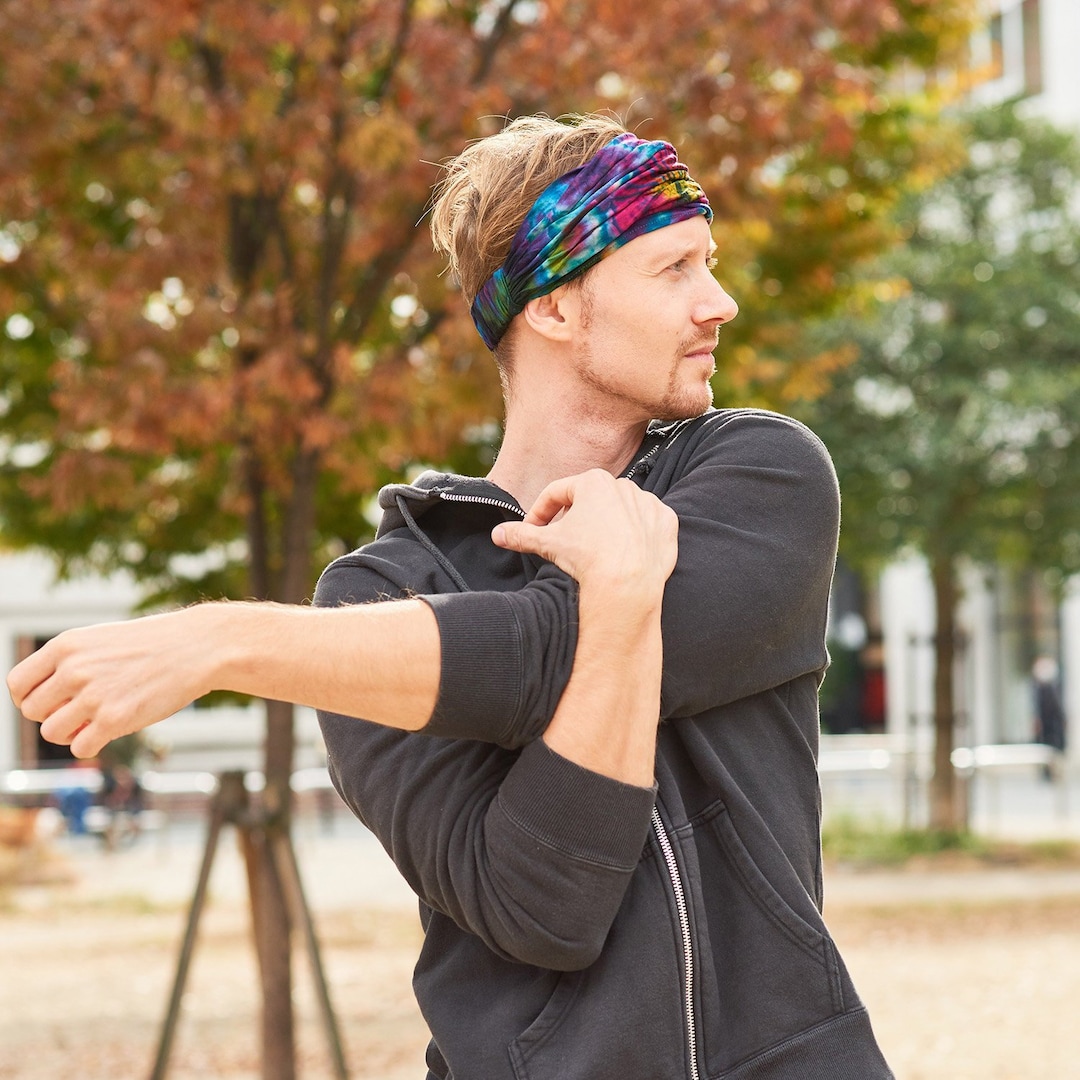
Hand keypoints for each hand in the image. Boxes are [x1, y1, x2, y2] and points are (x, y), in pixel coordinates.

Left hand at [6, 607, 213, 758]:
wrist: (197, 647)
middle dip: (52, 716)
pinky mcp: (114, 720)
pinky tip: (110, 731)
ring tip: (95, 722)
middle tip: (79, 712)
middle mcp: (74, 669)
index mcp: (66, 646)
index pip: (17, 683)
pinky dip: (91, 745)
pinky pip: (80, 748)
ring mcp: (93, 696)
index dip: (28, 699)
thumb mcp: (101, 640)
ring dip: (70, 734)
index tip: (49, 702)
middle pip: (32, 711)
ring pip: (52, 733)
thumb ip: (69, 663)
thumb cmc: (152, 644)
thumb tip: (41, 700)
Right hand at [492, 469, 677, 595]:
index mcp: (592, 481)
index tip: (533, 529)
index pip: (557, 493)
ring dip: (605, 525)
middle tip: (563, 541)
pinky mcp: (666, 523)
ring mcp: (648, 503)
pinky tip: (623, 553)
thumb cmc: (587, 558)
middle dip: (573, 518)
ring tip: (594, 550)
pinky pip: (647, 525)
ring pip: (619, 511)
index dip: (540, 512)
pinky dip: (636, 535)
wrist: (627, 584)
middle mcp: (624, 485)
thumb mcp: (546, 543)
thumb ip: (520, 535)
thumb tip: (497, 534)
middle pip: (590, 500)